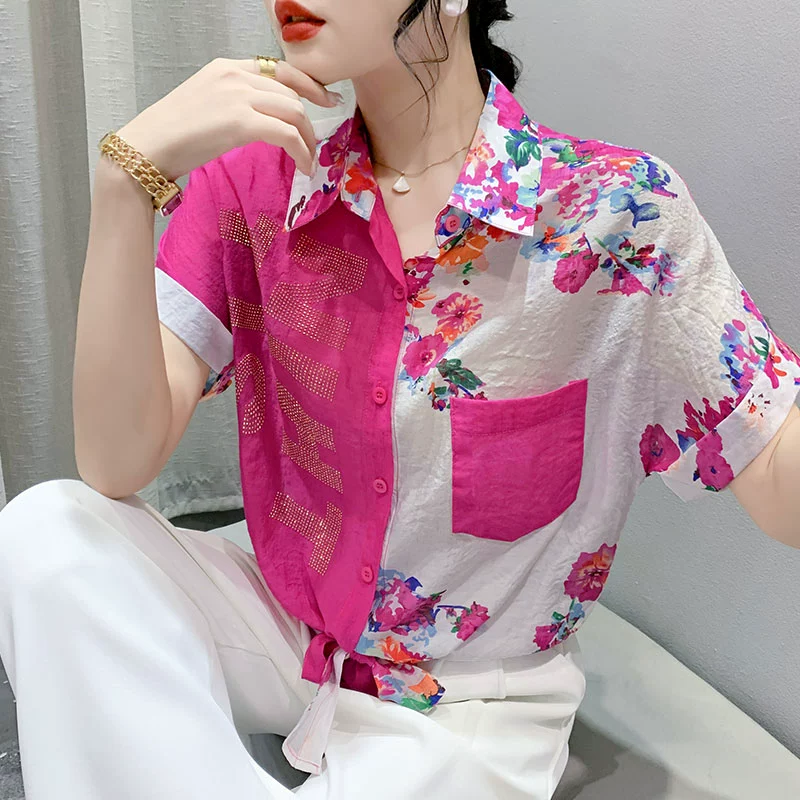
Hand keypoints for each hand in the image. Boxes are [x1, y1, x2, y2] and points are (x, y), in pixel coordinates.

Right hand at [115, 57, 342, 180]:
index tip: (325, 100)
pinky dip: (302, 152)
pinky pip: (288, 134)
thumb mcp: (206, 104)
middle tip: (316, 144)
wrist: (147, 147)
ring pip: (295, 112)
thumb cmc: (171, 135)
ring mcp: (238, 96)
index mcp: (226, 66)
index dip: (309, 84)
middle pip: (291, 92)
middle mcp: (235, 74)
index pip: (279, 69)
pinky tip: (304, 167)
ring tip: (309, 160)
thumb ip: (233, 101)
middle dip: (310, 120)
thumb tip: (260, 118)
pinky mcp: (241, 122)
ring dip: (308, 139)